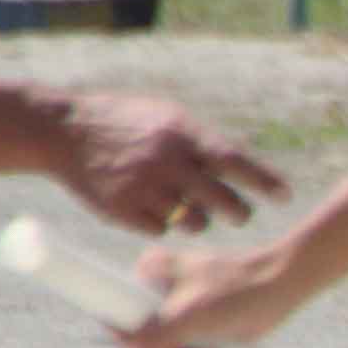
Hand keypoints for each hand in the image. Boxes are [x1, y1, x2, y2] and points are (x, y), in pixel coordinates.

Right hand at [47, 92, 283, 239]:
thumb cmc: (123, 120)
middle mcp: (166, 162)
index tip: (285, 196)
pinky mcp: (121, 211)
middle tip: (240, 214)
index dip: (264, 181)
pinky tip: (152, 209)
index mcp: (181, 134)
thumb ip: (200, 141)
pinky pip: (160, 230)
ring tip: (187, 207)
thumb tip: (240, 166)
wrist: (62, 131)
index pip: (235, 161)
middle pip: (222, 201)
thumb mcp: (166, 117)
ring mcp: (143, 189)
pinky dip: (162, 224)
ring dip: (197, 220)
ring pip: (193, 222)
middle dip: (237, 212)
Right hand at [122, 239, 308, 347]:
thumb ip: (159, 336)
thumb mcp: (195, 313)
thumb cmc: (242, 289)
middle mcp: (155, 295)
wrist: (283, 284)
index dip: (131, 345)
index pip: (117, 318)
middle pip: (141, 343)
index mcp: (145, 277)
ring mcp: (176, 313)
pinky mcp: (196, 329)